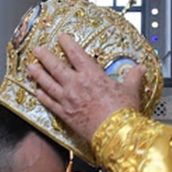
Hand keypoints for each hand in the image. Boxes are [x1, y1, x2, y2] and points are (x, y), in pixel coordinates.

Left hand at [27, 33, 144, 141]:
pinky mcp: (65, 115)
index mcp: (92, 75)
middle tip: (37, 50)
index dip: (67, 43)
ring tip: (30, 67)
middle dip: (45, 56)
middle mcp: (76, 85)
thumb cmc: (123, 113)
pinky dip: (42, 96)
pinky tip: (37, 92)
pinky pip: (49, 103)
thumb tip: (140, 69)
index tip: (61, 37)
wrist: (116, 134)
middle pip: (55, 66)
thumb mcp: (131, 91)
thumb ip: (133, 77)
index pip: (75, 53)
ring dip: (38, 74)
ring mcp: (68, 100)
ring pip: (47, 83)